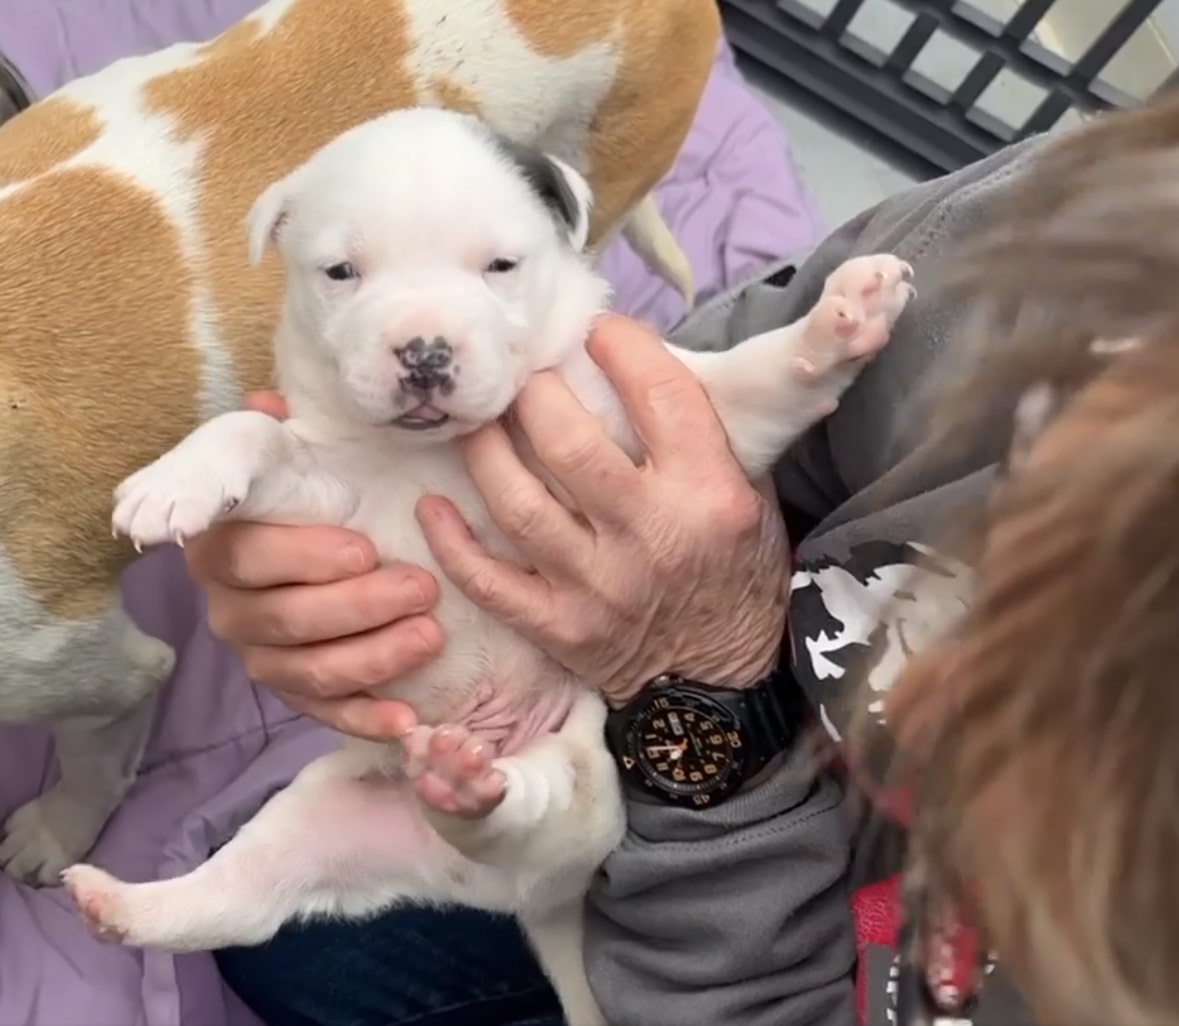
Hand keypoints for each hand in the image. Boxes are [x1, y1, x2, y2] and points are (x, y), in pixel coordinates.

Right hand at [184, 393, 434, 739]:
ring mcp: (259, 657)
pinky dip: (366, 720)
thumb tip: (268, 404)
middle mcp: (227, 608)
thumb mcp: (291, 452)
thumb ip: (274, 433)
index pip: (247, 556)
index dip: (302, 556)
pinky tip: (409, 720)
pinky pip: (325, 715)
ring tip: (431, 634)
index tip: (362, 548)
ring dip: (374, 657)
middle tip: (421, 585)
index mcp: (219, 545)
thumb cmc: (311, 488)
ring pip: (309, 671)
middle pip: (285, 619)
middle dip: (359, 607)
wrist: (332, 534)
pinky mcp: (294, 694)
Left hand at [418, 314, 790, 706]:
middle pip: (569, 445)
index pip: (661, 397)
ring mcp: (597, 587)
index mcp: (709, 494)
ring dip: (483, 451)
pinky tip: (430, 505)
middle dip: (534, 394)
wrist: (721, 682)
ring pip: (518, 504)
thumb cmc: (733, 570)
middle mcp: (651, 537)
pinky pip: (488, 580)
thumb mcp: (748, 493)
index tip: (596, 331)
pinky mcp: (557, 627)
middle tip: (521, 375)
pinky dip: (451, 542)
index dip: (622, 348)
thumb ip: (694, 434)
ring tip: (472, 420)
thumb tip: (628, 360)